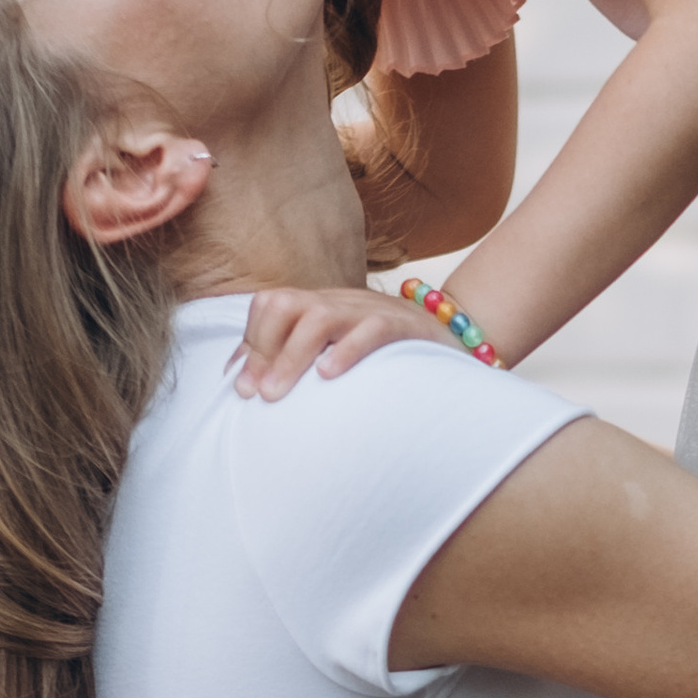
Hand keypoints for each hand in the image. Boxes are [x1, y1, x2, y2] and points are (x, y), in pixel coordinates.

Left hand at [234, 284, 451, 399]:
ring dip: (291, 357)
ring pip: (320, 317)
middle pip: (286, 303)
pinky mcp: (404, 326)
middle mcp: (341, 302)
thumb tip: (241, 379)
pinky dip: (346, 351)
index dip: (249, 344)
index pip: (270, 304)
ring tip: (276, 394)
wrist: (456, 341)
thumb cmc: (388, 357)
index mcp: (321, 305)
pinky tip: (328, 376)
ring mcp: (371, 311)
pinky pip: (371, 330)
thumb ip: (296, 358)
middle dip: (264, 349)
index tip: (240, 389)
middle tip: (255, 396)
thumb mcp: (337, 352)